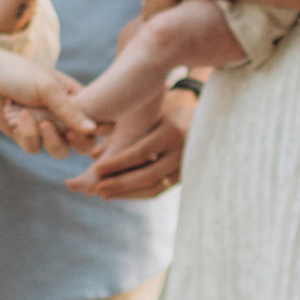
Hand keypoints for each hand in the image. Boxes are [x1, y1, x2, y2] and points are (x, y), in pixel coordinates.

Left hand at [0, 49, 99, 153]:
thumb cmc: (20, 74)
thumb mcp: (48, 88)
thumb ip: (70, 110)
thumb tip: (93, 129)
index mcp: (77, 100)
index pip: (100, 121)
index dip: (102, 129)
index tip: (97, 128)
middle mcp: (64, 118)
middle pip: (83, 144)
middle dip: (77, 141)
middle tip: (68, 132)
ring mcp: (45, 129)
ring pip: (59, 151)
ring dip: (49, 137)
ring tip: (36, 119)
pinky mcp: (26, 137)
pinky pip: (34, 148)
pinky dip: (26, 132)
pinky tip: (16, 115)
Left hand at [67, 94, 190, 200]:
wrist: (205, 114)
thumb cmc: (169, 105)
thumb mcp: (150, 111)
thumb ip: (124, 132)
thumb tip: (93, 154)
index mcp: (172, 130)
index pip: (141, 153)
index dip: (117, 164)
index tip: (96, 169)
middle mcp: (182, 151)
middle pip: (148, 175)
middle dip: (120, 184)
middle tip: (97, 189)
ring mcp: (186, 166)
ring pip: (155, 188)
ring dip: (127, 193)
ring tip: (104, 194)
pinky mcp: (186, 176)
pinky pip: (161, 189)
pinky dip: (139, 193)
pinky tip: (121, 193)